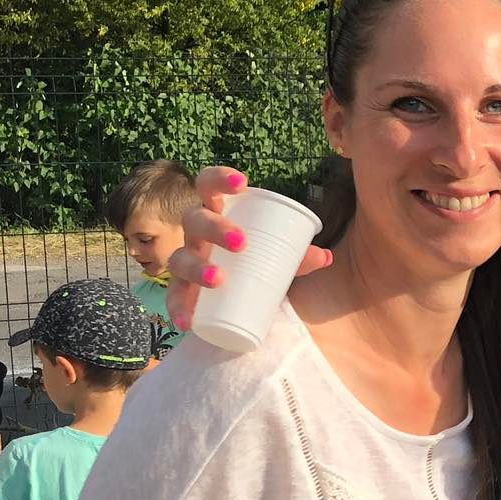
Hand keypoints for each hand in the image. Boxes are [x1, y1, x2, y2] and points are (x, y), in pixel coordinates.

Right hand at [165, 166, 332, 329]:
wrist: (238, 292)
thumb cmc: (256, 260)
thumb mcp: (279, 255)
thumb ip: (300, 255)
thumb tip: (326, 256)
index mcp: (217, 212)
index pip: (208, 184)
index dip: (219, 178)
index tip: (242, 184)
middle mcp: (196, 233)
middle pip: (194, 219)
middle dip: (215, 228)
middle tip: (242, 243)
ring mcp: (186, 260)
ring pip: (179, 257)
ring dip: (197, 267)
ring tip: (218, 279)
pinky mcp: (182, 289)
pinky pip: (174, 297)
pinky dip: (178, 309)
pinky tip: (188, 321)